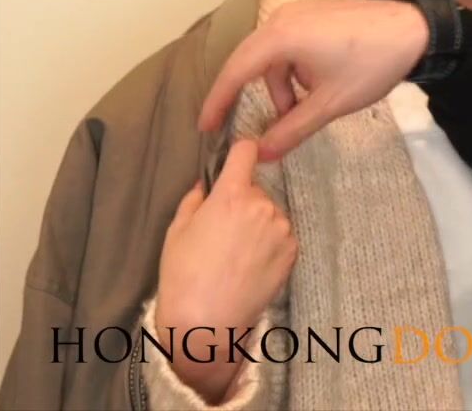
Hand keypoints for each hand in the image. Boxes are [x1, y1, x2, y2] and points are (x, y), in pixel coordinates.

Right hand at [154, 140, 295, 402]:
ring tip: (236, 253)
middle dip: (242, 201)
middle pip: (256, 189)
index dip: (241, 151)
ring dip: (258, 223)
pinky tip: (250, 264)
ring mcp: (283, 228)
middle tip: (224, 229)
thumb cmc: (183, 274)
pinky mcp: (294, 249)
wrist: (207, 321)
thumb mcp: (177, 230)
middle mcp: (264, 205)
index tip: (238, 157)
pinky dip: (270, 243)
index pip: (246, 151)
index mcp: (232, 195)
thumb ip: (195, 198)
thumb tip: (207, 183)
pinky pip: (281, 234)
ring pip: (270, 213)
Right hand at [199, 0, 427, 159]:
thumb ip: (292, 129)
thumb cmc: (373, 64)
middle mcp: (283, 16)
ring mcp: (301, 10)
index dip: (217, 100)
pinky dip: (294, 68)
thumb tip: (261, 154)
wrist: (419, 29)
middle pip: (252, 62)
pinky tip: (315, 86)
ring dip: (282, 85)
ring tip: (303, 110)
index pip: (235, 71)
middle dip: (250, 96)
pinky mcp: (317, 11)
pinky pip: (291, 42)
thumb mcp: (330, 104)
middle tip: (243, 125)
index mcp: (281, 36)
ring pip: (275, 54)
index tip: (206, 126)